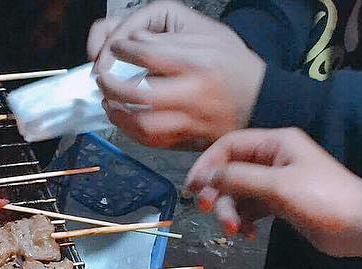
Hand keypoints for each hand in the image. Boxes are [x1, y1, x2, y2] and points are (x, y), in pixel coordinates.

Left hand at [87, 1, 263, 149]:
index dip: (121, 49)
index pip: (147, 54)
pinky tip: (122, 118)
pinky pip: (151, 140)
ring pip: (142, 123)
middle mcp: (193, 94)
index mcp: (197, 62)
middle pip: (139, 93)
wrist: (259, 101)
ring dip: (117, 112)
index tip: (114, 47)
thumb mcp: (207, 36)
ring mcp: (189, 121)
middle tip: (102, 77)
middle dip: (111, 85)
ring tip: (108, 100)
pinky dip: (130, 130)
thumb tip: (132, 42)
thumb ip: (168, 38)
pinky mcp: (186, 139)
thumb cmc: (232, 65)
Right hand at [185, 128, 361, 261]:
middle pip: (230, 171)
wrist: (360, 227)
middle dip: (218, 193)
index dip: (208, 164)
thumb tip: (207, 177)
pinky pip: (250, 208)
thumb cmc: (322, 199)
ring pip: (238, 193)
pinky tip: (247, 235)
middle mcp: (273, 158)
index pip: (230, 145)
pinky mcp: (279, 204)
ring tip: (234, 231)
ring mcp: (276, 182)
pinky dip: (244, 220)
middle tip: (209, 213)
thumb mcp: (278, 186)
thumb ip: (240, 179)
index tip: (193, 188)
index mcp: (276, 143)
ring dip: (230, 212)